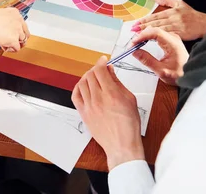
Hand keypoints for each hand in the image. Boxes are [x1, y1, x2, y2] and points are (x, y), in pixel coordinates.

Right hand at [0, 8, 29, 51]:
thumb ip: (4, 22)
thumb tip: (2, 30)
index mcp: (14, 13)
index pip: (22, 24)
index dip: (16, 31)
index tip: (10, 33)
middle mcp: (18, 21)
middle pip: (25, 33)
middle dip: (18, 38)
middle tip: (11, 41)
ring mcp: (17, 30)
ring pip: (22, 41)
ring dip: (14, 44)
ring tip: (4, 44)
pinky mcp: (13, 40)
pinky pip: (17, 48)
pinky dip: (11, 49)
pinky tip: (4, 47)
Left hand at [72, 56, 144, 170]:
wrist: (122, 145)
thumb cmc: (129, 125)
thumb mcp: (130, 99)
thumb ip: (118, 83)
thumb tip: (110, 71)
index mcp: (111, 94)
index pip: (100, 70)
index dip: (101, 62)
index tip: (104, 60)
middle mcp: (98, 99)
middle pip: (90, 75)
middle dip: (96, 69)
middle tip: (101, 69)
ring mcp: (89, 107)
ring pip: (82, 83)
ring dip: (87, 77)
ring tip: (94, 77)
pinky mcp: (84, 114)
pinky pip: (75, 96)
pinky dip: (78, 88)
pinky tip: (84, 86)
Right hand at [131, 27, 188, 84]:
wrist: (190, 75)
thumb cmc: (179, 74)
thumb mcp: (161, 70)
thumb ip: (147, 60)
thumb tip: (135, 52)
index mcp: (173, 43)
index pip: (155, 32)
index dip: (142, 36)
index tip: (133, 43)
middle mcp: (172, 37)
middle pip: (153, 30)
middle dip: (140, 36)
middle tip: (132, 45)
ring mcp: (171, 38)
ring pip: (154, 31)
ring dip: (143, 36)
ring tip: (134, 44)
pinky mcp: (169, 40)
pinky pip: (156, 34)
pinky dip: (147, 37)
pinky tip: (142, 42)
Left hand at [132, 0, 205, 40]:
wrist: (204, 23)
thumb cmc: (192, 14)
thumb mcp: (180, 3)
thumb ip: (166, 2)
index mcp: (171, 11)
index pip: (155, 16)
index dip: (145, 19)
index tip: (136, 23)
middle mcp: (172, 18)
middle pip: (155, 22)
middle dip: (143, 26)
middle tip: (133, 29)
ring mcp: (176, 26)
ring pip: (159, 29)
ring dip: (148, 32)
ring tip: (138, 35)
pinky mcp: (180, 33)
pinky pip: (167, 35)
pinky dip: (158, 37)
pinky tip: (151, 39)